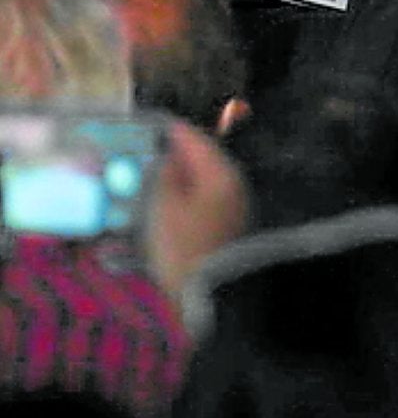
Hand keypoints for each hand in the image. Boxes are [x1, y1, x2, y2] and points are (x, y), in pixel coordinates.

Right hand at [145, 120, 248, 299]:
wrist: (212, 294)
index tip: (148, 123)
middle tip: (143, 150)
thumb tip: (167, 155)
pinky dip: (181, 200)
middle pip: (199, 160)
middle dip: (171, 155)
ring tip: (147, 179)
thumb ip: (163, 174)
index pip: (193, 140)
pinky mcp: (226, 228)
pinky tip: (163, 206)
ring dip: (175, 179)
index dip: (169, 130)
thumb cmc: (184, 245)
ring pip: (200, 182)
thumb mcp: (164, 206)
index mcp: (220, 173)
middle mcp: (232, 185)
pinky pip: (200, 203)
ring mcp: (233, 207)